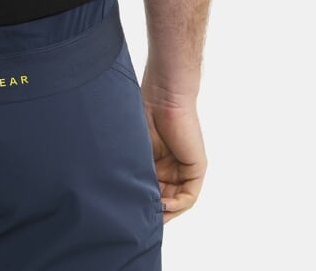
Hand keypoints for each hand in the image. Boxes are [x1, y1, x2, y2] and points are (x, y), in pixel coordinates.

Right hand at [139, 77, 206, 223]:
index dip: (139, 203)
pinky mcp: (196, 168)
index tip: (127, 211)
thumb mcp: (135, 148)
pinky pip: (188, 196)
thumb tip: (119, 195)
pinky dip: (176, 205)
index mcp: (154, 162)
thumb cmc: (144, 114)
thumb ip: (133, 169)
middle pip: (163, 199)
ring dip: (164, 211)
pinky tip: (163, 205)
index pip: (149, 191)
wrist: (163, 97)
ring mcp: (183, 168)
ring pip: (175, 201)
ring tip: (148, 213)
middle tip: (137, 218)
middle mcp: (170, 168)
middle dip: (151, 211)